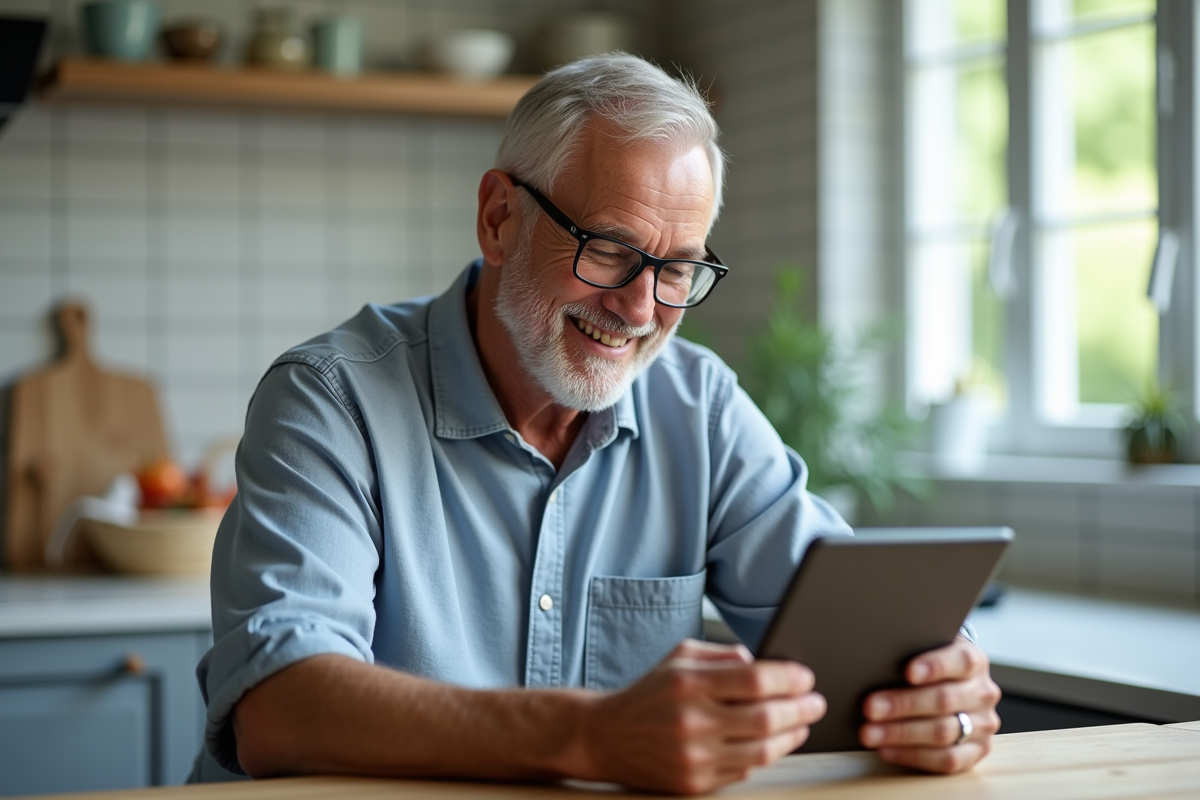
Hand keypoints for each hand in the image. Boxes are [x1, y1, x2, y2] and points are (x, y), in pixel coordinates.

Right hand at [576, 639, 826, 794]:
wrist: (606, 736)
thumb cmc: (649, 693)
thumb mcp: (679, 657)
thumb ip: (723, 655)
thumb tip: (763, 663)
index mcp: (688, 683)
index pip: (755, 680)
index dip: (789, 678)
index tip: (806, 677)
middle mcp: (691, 721)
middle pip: (766, 718)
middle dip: (801, 708)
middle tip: (816, 702)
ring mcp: (693, 756)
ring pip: (761, 751)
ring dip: (791, 736)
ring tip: (802, 724)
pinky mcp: (693, 783)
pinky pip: (743, 771)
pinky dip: (764, 756)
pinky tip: (773, 743)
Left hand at [859, 636, 1000, 772]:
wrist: (948, 684)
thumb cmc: (925, 664)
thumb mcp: (922, 649)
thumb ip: (908, 652)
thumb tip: (874, 662)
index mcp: (973, 661)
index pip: (961, 661)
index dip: (935, 666)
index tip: (907, 672)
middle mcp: (983, 693)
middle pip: (944, 700)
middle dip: (903, 704)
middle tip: (869, 707)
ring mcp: (982, 725)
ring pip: (943, 732)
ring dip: (901, 734)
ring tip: (869, 733)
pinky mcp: (976, 752)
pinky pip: (946, 760)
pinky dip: (912, 756)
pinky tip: (885, 750)